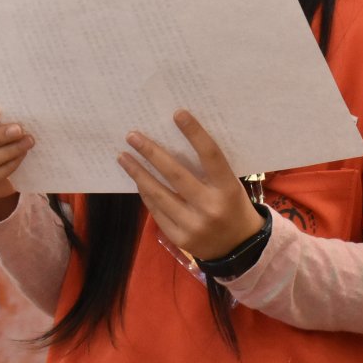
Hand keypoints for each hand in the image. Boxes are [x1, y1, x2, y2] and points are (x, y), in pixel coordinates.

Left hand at [116, 111, 261, 261]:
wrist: (239, 249)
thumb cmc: (233, 207)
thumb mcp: (230, 186)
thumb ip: (208, 170)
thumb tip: (175, 141)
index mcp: (227, 189)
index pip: (210, 156)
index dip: (194, 134)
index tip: (177, 114)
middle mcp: (210, 207)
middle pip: (176, 175)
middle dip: (151, 153)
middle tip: (132, 136)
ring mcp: (193, 225)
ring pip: (159, 194)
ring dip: (138, 173)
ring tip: (123, 156)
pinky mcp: (179, 238)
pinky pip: (156, 211)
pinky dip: (146, 193)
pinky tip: (137, 180)